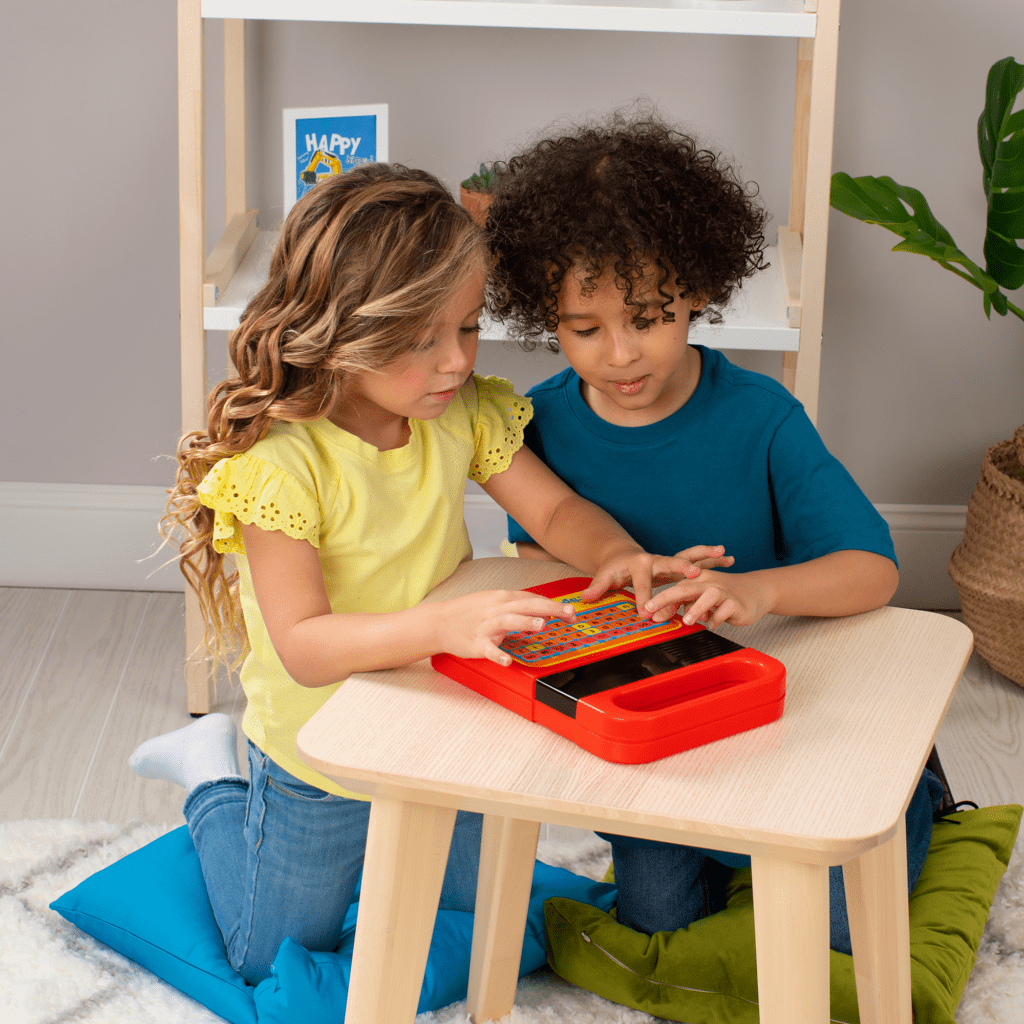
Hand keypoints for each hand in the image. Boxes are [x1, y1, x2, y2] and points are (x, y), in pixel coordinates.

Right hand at [435, 590, 575, 665]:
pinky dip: (498, 655)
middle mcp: (496, 609)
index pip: (532, 599)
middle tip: (569, 614)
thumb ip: (517, 604)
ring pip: (508, 621)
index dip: (553, 604)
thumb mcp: (493, 600)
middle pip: (527, 606)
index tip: (571, 611)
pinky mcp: (476, 643)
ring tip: (542, 626)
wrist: (439, 622)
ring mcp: (486, 626)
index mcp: (502, 598)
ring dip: (526, 623)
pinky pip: (489, 650)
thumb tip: (542, 608)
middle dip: (550, 609)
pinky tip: (507, 661)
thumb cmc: (469, 612)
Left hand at [579, 545, 734, 611]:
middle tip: (693, 574)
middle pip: (670, 563)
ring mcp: (669, 559)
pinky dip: (713, 558)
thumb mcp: (605, 577)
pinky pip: (698, 559)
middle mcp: (656, 559)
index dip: (642, 599)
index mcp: (638, 564)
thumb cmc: (615, 569)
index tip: (646, 613)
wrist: (623, 555)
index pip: (641, 584)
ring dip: (706, 556)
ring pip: (690, 556)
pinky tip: (728, 558)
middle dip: (681, 568)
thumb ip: (598, 588)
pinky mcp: (678, 563)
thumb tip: (585, 598)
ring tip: (724, 554)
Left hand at [642, 569, 773, 628]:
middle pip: (686, 587)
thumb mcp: (700, 598)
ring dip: (696, 608)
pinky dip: (717, 618)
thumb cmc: (724, 595)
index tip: (646, 611)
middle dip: (667, 598)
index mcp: (697, 579)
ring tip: (687, 621)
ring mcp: (724, 591)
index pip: (675, 587)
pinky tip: (713, 624)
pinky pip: (726, 610)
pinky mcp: (737, 602)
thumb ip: (682, 604)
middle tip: (654, 611)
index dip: (660, 599)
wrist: (756, 591)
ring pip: (708, 595)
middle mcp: (709, 582)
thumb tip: (661, 616)